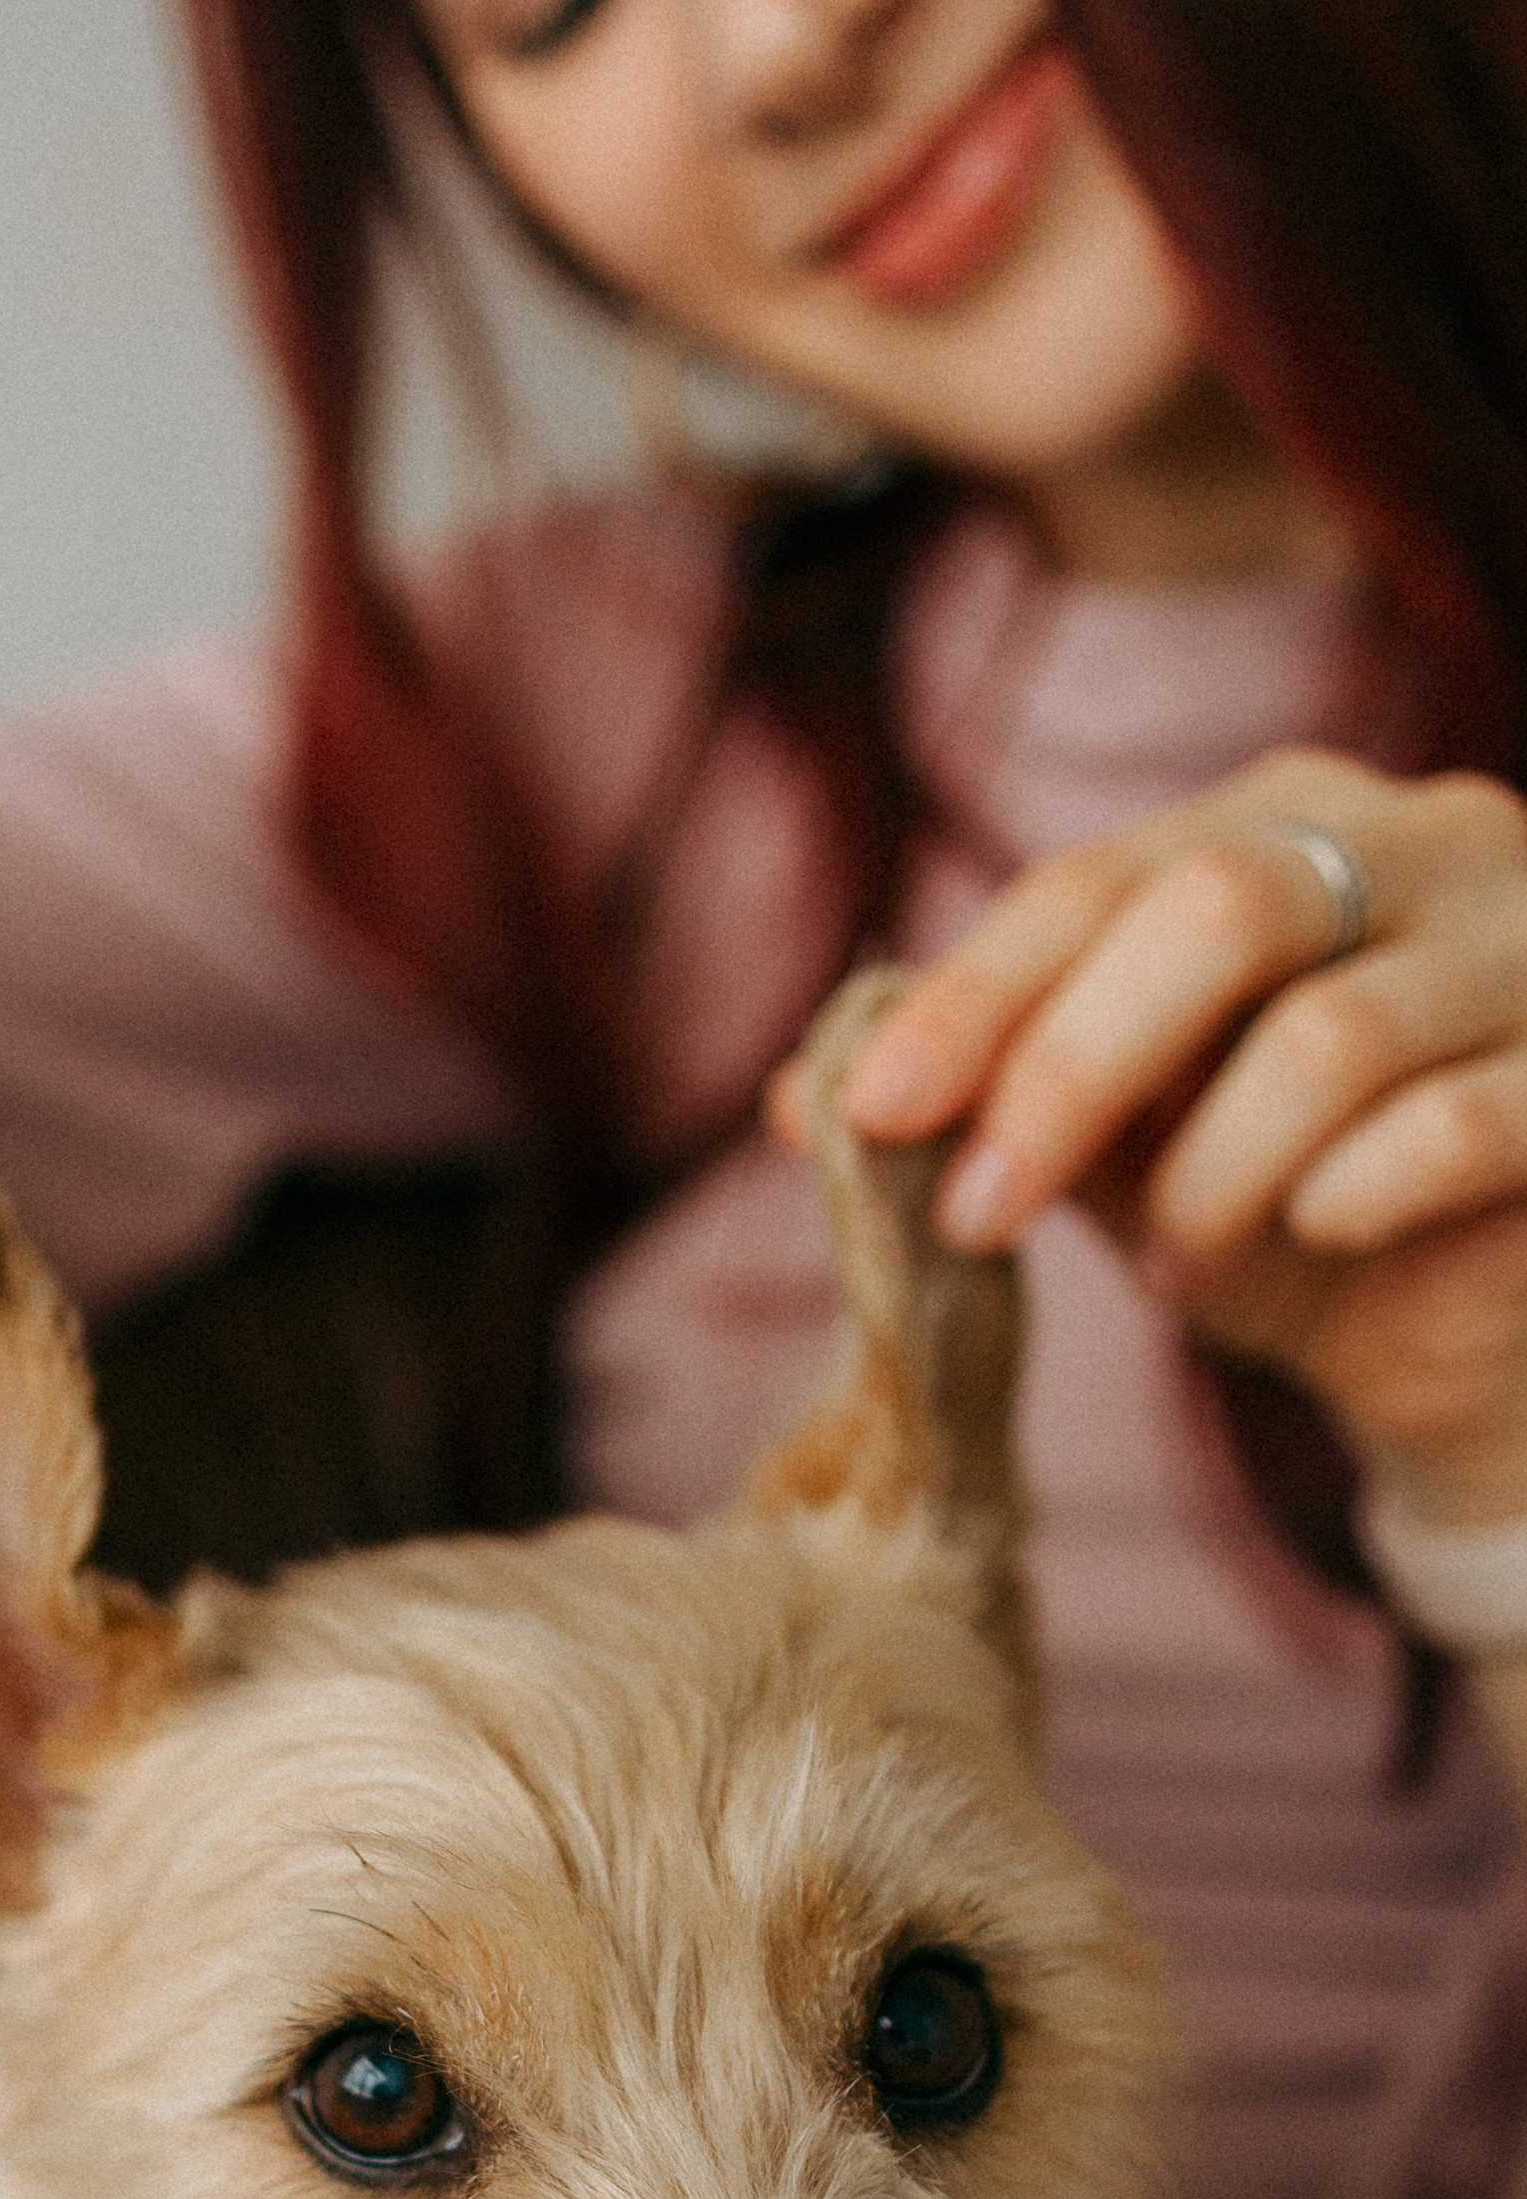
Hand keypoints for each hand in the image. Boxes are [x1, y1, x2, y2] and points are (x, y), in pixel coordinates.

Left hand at [793, 751, 1526, 1528]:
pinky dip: (1351, 1198)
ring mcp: (1526, 944)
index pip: (1093, 883)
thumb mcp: (1115, 1149)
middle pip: (1213, 910)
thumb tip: (792, 1093)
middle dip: (1065, 1074)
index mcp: (1277, 825)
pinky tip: (1315, 1240)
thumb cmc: (1278, 1209)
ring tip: (1174, 1265)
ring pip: (1330, 1035)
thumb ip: (987, 1099)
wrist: (1459, 1327)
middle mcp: (1416, 841)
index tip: (867, 1118)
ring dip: (1209, 1178)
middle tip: (980, 1215)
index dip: (971, 1001)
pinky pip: (1457, 1127)